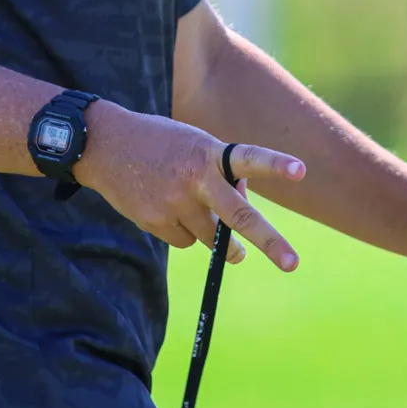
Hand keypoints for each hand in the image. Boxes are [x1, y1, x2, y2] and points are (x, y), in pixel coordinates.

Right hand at [76, 102, 306, 270]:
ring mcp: (175, 203)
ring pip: (210, 236)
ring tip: (193, 207)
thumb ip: (220, 174)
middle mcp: (195, 179)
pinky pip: (184, 241)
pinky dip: (181, 231)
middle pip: (238, 216)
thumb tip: (238, 215)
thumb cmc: (161, 144)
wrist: (104, 144)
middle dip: (269, 241)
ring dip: (215, 234)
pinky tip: (164, 206)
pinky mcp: (156, 222)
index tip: (301, 170)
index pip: (248, 158)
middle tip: (292, 263)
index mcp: (208, 153)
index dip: (275, 165)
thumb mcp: (194, 145)